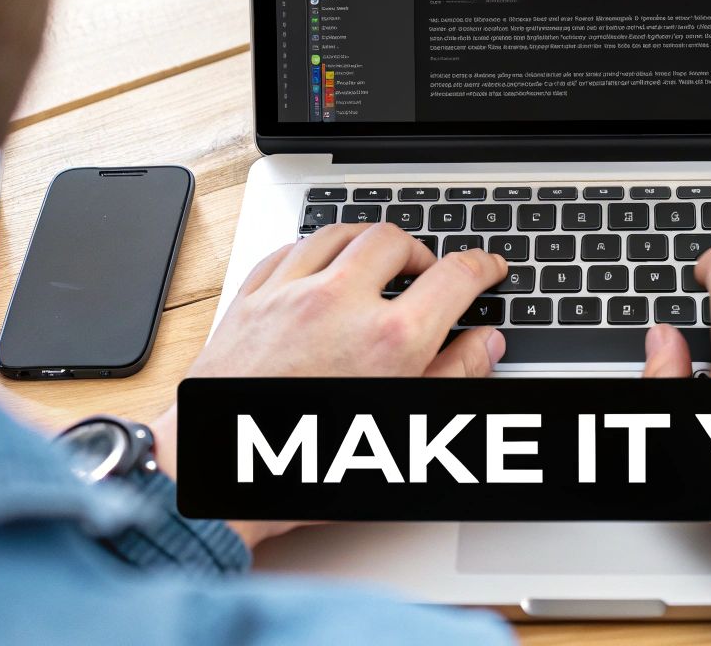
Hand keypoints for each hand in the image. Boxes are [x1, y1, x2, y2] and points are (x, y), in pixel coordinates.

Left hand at [154, 223, 508, 545]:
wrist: (223, 478)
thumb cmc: (308, 468)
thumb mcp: (405, 430)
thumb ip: (453, 378)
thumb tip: (485, 345)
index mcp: (390, 339)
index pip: (455, 277)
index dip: (482, 267)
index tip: (487, 268)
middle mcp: (340, 304)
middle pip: (394, 241)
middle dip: (419, 252)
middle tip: (428, 273)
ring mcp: (289, 296)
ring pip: (339, 233)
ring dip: (367, 242)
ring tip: (378, 263)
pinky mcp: (250, 301)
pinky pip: (288, 250)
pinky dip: (315, 251)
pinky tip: (322, 269)